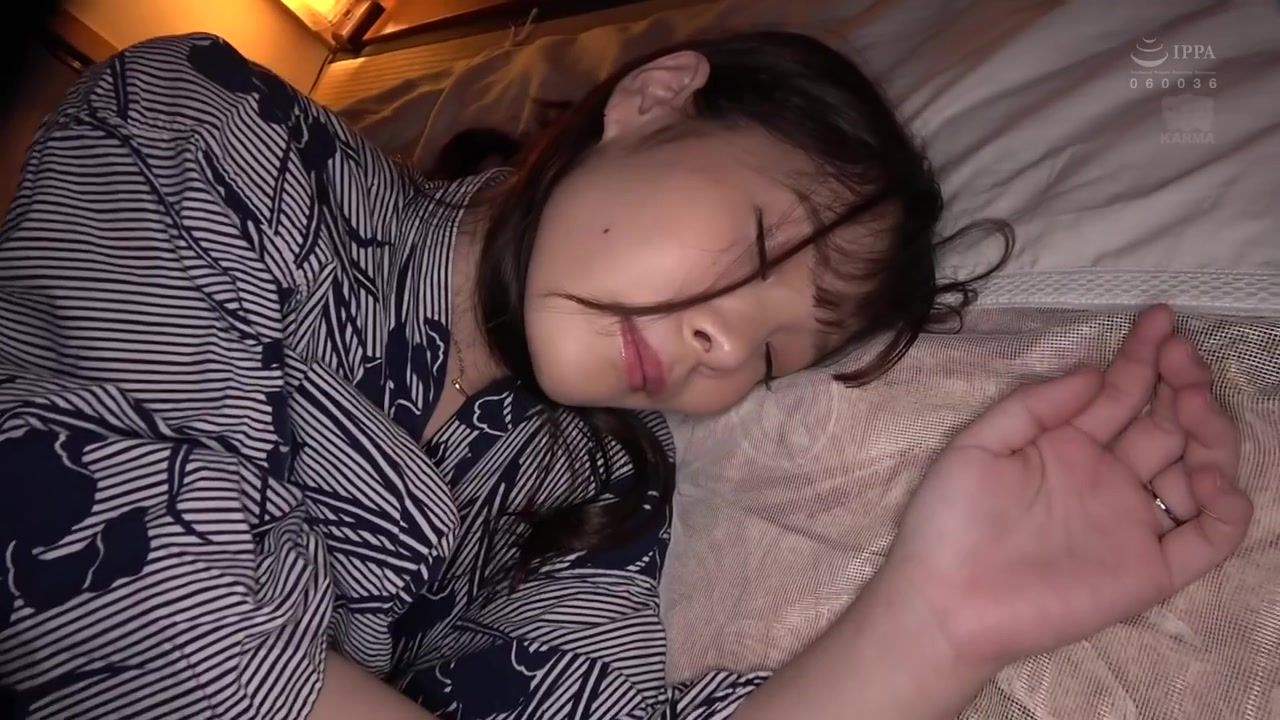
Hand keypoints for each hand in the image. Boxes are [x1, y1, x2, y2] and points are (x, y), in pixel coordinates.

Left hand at [881, 305, 1251, 666]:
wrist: (945, 600)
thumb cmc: (949, 523)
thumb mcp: (978, 445)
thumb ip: (1035, 406)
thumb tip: (1094, 372)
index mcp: (1069, 446)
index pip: (1122, 393)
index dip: (1144, 356)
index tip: (1162, 319)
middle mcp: (1108, 479)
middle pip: (1168, 423)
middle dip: (1185, 382)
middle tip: (1184, 355)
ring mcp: (1131, 523)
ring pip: (1200, 471)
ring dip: (1210, 433)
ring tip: (1192, 404)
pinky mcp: (1149, 571)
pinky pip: (1208, 539)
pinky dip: (1227, 508)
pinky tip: (1208, 478)